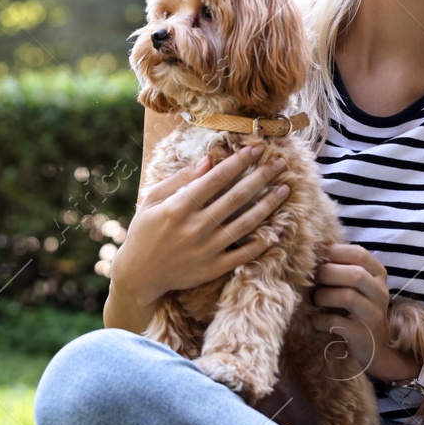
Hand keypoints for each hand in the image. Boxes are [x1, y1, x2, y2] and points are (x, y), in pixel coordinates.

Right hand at [112, 144, 290, 307]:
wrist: (138, 276)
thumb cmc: (144, 231)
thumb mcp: (152, 199)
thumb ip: (180, 180)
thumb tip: (209, 160)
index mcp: (178, 207)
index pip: (216, 179)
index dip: (238, 162)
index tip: (256, 148)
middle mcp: (195, 227)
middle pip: (236, 197)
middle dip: (260, 177)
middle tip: (279, 162)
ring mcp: (207, 250)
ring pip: (245, 224)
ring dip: (268, 205)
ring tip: (284, 189)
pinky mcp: (214, 268)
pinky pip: (245, 254)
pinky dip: (263, 241)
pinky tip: (278, 227)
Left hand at [307, 243, 413, 379]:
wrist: (374, 348)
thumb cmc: (356, 310)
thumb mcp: (356, 285)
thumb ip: (341, 267)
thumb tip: (314, 251)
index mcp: (378, 275)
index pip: (359, 253)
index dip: (335, 252)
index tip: (319, 258)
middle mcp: (380, 293)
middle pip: (354, 274)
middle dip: (327, 274)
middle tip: (313, 280)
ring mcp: (374, 315)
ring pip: (347, 297)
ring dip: (323, 296)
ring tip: (316, 301)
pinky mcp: (362, 335)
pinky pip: (336, 322)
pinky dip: (320, 320)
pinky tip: (316, 321)